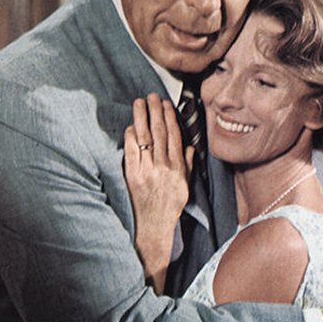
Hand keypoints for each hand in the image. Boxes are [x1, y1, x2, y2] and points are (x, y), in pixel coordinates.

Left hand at [124, 93, 193, 291]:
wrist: (155, 226)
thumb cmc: (171, 206)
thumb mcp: (186, 186)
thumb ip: (188, 166)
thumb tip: (191, 149)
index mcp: (178, 168)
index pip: (174, 136)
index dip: (169, 118)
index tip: (166, 104)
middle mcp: (164, 167)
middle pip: (159, 133)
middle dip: (155, 112)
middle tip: (151, 96)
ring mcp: (148, 171)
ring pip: (145, 138)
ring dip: (142, 118)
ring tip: (139, 103)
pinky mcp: (133, 176)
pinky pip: (132, 152)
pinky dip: (131, 137)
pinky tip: (130, 125)